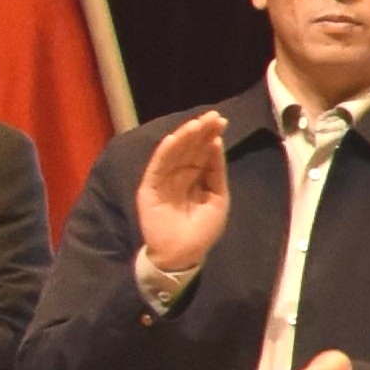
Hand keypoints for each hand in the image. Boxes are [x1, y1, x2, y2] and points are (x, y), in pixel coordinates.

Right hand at [132, 107, 235, 279]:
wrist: (183, 253)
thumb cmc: (202, 229)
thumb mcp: (217, 197)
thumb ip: (215, 171)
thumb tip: (215, 143)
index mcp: (195, 177)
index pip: (202, 151)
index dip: (210, 136)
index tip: (221, 120)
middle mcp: (179, 175)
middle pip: (188, 148)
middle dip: (199, 132)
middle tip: (212, 116)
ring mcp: (163, 181)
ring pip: (173, 154)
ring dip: (183, 138)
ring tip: (196, 124)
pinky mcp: (149, 189)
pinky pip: (156, 168)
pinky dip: (163, 153)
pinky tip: (172, 140)